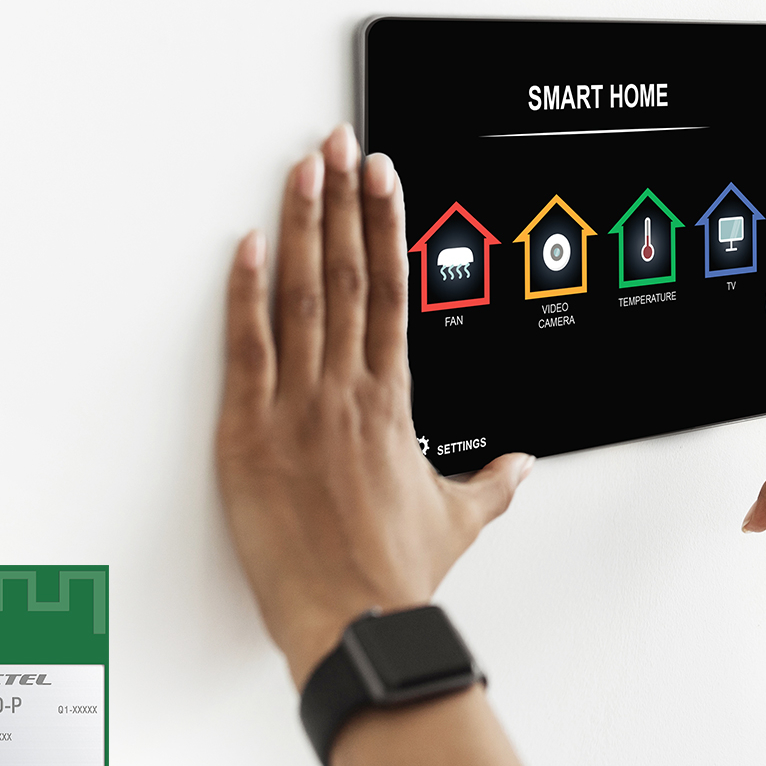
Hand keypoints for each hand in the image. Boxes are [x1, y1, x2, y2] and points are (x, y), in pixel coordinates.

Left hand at [215, 125, 534, 687]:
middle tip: (337, 144)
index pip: (395, 288)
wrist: (354, 620)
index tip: (382, 177)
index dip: (387, 223)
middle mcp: (348, 391)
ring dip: (301, 225)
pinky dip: (244, 294)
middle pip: (350, 273)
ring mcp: (297, 408)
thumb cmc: (397, 574)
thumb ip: (493, 483)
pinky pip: (246, 349)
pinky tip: (247, 246)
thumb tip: (520, 465)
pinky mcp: (249, 436)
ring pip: (302, 295)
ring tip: (298, 169)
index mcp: (394, 401)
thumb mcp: (458, 519)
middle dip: (342, 200)